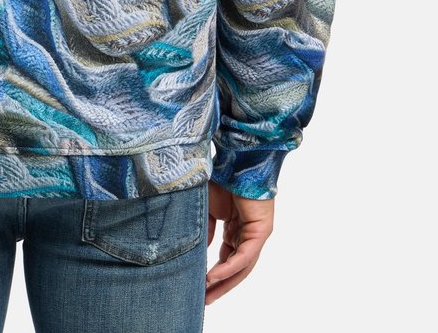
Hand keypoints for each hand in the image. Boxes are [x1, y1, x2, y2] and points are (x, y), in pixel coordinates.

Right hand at [205, 180, 273, 304]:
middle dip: (219, 285)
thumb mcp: (207, 209)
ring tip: (207, 294)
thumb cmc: (221, 178)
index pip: (227, 259)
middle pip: (236, 268)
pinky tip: (215, 276)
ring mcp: (255, 234)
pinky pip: (245, 256)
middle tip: (203, 300)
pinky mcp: (261, 231)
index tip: (198, 286)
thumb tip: (201, 251)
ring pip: (241, 266)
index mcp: (236, 229)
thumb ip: (206, 231)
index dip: (214, 274)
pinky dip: (230, 268)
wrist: (236, 160)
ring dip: (224, 282)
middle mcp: (247, 234)